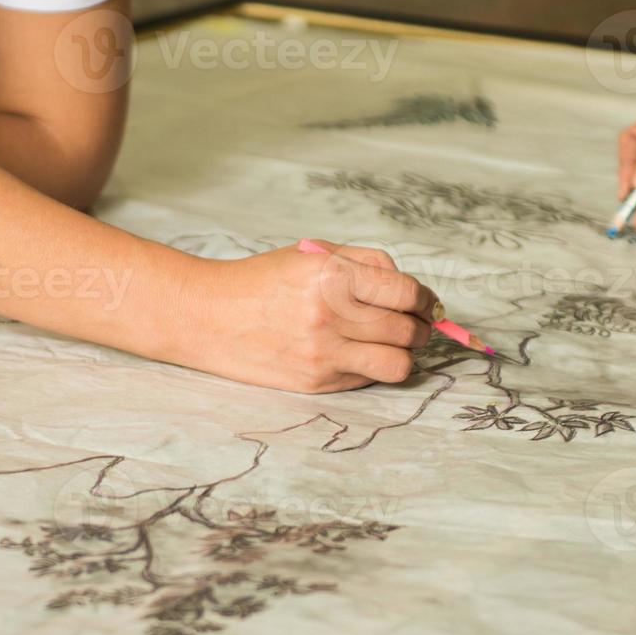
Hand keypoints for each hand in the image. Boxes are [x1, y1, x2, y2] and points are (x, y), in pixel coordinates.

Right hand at [182, 240, 439, 392]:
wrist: (209, 316)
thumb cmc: (262, 281)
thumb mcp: (313, 253)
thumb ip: (367, 263)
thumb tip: (412, 289)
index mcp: (333, 276)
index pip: (406, 293)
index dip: (426, 300)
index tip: (426, 303)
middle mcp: (331, 316)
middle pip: (407, 331)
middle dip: (420, 328)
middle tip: (415, 324)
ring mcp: (324, 353)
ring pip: (397, 364)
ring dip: (405, 354)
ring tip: (395, 343)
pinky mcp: (317, 381)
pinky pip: (367, 378)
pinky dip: (373, 366)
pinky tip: (358, 352)